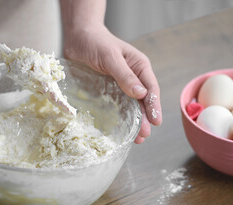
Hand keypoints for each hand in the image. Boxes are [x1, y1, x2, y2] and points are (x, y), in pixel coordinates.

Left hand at [63, 24, 161, 143]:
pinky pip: (116, 105)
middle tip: (144, 136)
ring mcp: (120, 84)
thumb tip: (141, 94)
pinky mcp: (108, 90)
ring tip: (136, 138)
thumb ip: (124, 75)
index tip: (156, 122)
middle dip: (145, 119)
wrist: (77, 37)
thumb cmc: (95, 42)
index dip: (154, 106)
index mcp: (139, 66)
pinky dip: (120, 118)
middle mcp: (133, 77)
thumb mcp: (110, 57)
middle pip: (143, 101)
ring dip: (134, 121)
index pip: (151, 88)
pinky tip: (120, 129)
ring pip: (131, 106)